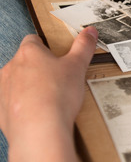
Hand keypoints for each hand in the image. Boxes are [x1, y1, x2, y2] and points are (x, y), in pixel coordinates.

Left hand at [0, 27, 97, 161]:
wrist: (39, 130)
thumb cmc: (57, 95)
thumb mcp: (77, 66)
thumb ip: (84, 46)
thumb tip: (90, 31)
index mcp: (29, 53)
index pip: (34, 40)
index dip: (47, 46)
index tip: (58, 56)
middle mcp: (11, 68)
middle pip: (25, 61)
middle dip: (40, 68)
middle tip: (60, 79)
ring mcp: (3, 89)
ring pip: (17, 82)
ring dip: (31, 87)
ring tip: (51, 99)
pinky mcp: (1, 109)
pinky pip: (13, 103)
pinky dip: (24, 106)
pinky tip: (40, 114)